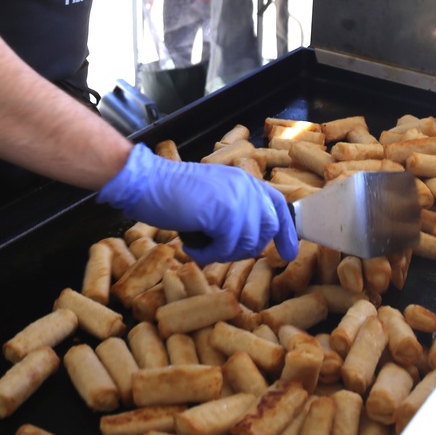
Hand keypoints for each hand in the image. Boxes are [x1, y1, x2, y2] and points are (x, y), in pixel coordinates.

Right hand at [99, 143, 298, 265]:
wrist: (147, 181)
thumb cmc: (171, 191)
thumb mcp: (212, 196)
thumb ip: (233, 209)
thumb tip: (250, 238)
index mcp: (245, 181)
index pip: (277, 206)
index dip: (286, 232)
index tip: (288, 254)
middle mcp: (246, 187)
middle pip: (267, 229)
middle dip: (245, 248)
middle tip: (218, 249)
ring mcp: (237, 199)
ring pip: (247, 243)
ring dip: (221, 252)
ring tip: (199, 245)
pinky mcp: (224, 213)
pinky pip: (225, 247)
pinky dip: (206, 253)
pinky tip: (191, 244)